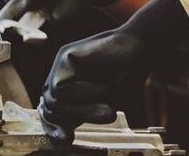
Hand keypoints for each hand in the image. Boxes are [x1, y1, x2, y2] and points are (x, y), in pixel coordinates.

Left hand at [40, 0, 188, 142]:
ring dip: (83, 108)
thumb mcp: (102, 105)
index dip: (54, 130)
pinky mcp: (64, 55)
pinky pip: (60, 87)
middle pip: (49, 110)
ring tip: (108, 101)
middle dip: (77, 117)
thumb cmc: (125, 77)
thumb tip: (63, 138)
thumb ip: (81, 116)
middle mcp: (59, 78)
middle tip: (108, 113)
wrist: (139, 48)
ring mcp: (60, 65)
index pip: (50, 115)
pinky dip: (83, 93)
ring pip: (54, 101)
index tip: (68, 140)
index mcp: (66, 92)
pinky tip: (102, 85)